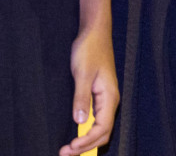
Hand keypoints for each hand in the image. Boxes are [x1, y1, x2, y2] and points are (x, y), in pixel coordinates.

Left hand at [61, 23, 118, 155]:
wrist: (94, 31)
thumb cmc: (90, 49)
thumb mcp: (82, 73)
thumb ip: (81, 98)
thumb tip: (80, 122)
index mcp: (110, 97)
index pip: (102, 128)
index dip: (87, 141)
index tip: (71, 147)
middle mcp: (110, 101)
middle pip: (102, 133)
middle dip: (86, 147)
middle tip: (65, 153)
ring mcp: (105, 99)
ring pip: (99, 128)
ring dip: (86, 141)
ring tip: (69, 149)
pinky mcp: (98, 95)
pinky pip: (95, 119)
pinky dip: (86, 131)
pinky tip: (76, 134)